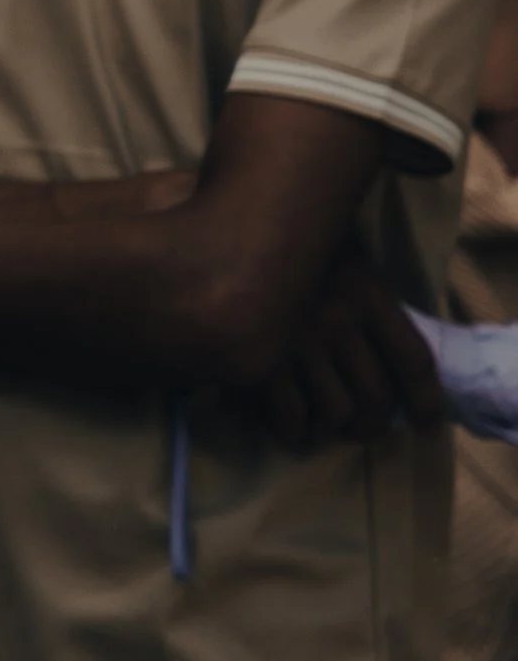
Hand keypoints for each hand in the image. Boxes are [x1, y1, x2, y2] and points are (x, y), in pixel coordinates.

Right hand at [245, 257, 448, 444]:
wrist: (234, 230)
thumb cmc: (298, 250)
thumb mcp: (348, 265)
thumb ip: (374, 308)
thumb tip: (400, 370)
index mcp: (368, 294)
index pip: (414, 362)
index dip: (426, 402)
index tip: (425, 425)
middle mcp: (339, 320)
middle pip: (376, 396)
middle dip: (374, 424)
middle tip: (364, 429)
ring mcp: (298, 341)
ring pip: (336, 411)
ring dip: (334, 428)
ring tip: (325, 426)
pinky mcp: (260, 357)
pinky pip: (291, 414)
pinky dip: (296, 429)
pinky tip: (293, 425)